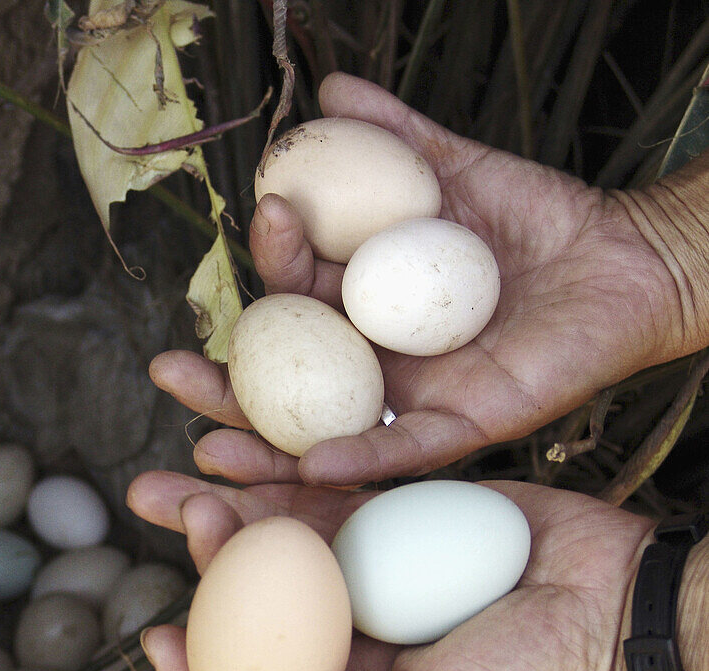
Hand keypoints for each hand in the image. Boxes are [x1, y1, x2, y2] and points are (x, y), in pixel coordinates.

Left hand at [127, 470, 665, 670]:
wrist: (624, 599)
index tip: (154, 640)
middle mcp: (350, 627)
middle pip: (254, 596)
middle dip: (202, 559)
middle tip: (163, 512)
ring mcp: (371, 566)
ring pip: (280, 533)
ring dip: (229, 503)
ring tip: (183, 476)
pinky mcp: (396, 512)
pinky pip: (329, 489)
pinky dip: (286, 471)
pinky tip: (245, 451)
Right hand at [156, 72, 694, 485]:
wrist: (621, 258)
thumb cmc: (531, 220)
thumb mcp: (452, 171)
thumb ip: (393, 136)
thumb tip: (330, 89)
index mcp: (362, 303)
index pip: (294, 294)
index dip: (268, 262)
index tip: (264, 215)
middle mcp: (374, 358)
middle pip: (285, 382)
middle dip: (220, 385)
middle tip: (164, 373)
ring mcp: (413, 398)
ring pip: (325, 429)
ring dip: (264, 444)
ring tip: (210, 447)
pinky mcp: (465, 426)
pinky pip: (405, 453)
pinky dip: (362, 460)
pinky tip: (316, 465)